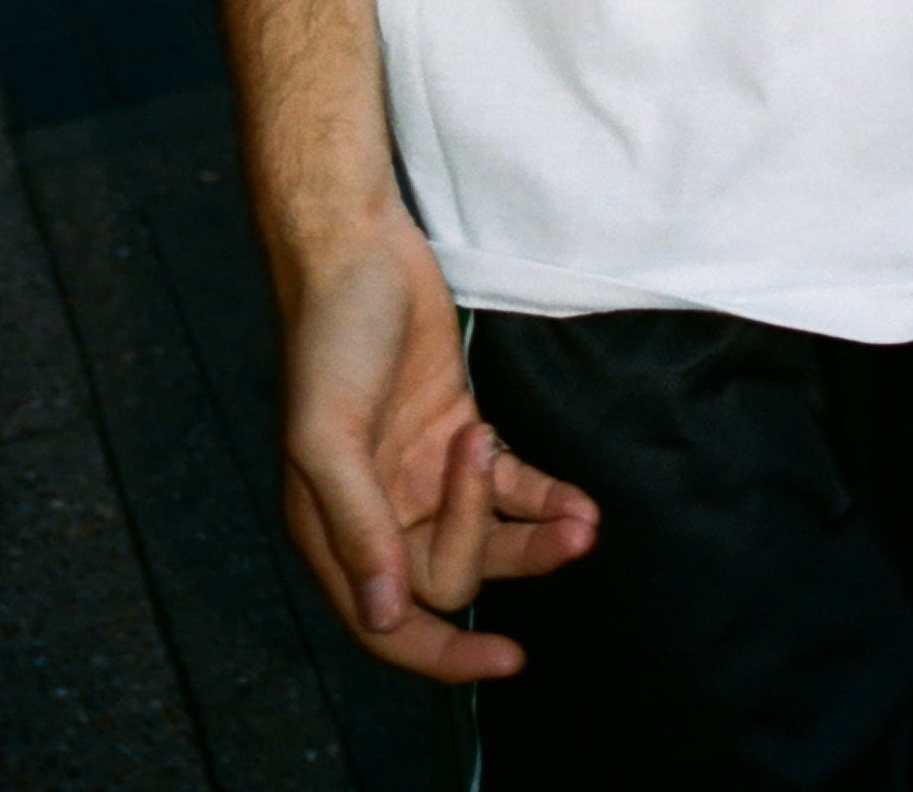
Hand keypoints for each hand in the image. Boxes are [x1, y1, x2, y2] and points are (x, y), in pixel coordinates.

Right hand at [279, 204, 598, 680]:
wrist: (360, 250)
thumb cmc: (329, 336)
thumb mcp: (325, 434)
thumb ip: (357, 524)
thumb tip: (385, 615)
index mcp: (331, 530)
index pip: (387, 624)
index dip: (441, 657)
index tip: (508, 661)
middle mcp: (380, 515)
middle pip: (451, 575)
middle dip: (500, 552)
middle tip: (524, 495)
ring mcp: (424, 476)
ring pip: (491, 536)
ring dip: (538, 538)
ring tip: (586, 522)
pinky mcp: (460, 434)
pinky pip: (510, 487)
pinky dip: (544, 497)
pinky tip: (579, 502)